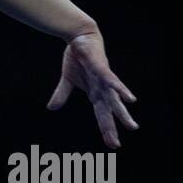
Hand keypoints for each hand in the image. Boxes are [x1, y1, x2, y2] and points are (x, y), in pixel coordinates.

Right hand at [46, 27, 138, 148]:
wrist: (79, 37)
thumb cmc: (77, 57)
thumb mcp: (67, 79)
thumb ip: (62, 94)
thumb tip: (51, 108)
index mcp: (95, 93)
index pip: (102, 115)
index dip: (106, 130)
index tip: (112, 145)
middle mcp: (102, 89)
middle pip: (108, 112)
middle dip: (112, 128)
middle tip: (116, 145)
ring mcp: (104, 79)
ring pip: (114, 99)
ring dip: (122, 112)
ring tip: (131, 126)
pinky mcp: (102, 68)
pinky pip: (111, 81)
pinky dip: (120, 90)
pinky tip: (130, 99)